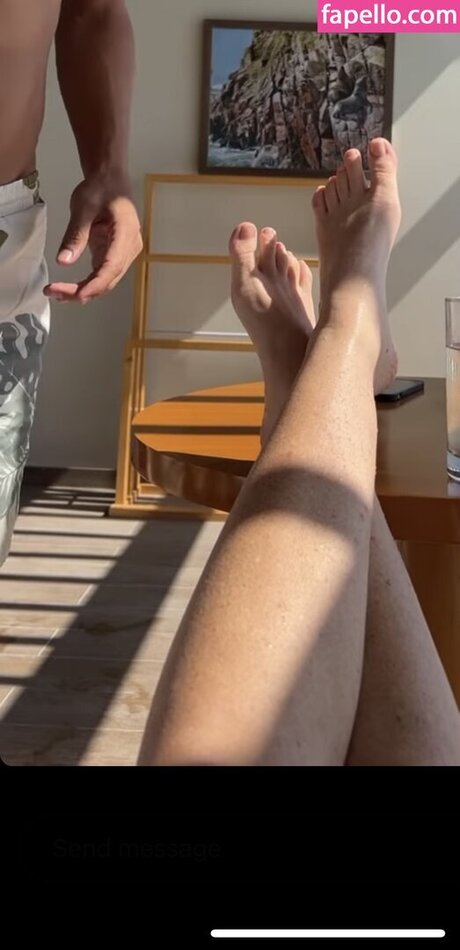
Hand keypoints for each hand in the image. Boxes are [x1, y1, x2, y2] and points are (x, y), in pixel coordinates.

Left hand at [44, 175, 142, 303]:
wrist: (110, 179)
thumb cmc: (100, 188)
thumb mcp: (83, 207)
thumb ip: (75, 235)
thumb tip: (63, 262)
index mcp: (125, 234)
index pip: (111, 267)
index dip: (94, 285)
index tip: (76, 295)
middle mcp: (129, 248)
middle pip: (109, 279)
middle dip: (83, 292)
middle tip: (54, 293)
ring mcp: (124, 254)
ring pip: (106, 281)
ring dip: (83, 291)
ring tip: (56, 292)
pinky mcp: (115, 255)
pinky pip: (102, 274)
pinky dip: (86, 283)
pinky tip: (68, 287)